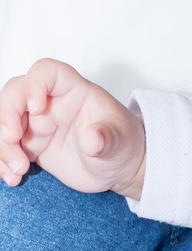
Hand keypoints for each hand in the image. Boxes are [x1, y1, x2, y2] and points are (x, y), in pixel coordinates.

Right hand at [0, 58, 145, 196]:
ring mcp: (36, 124)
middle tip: (12, 141)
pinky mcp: (29, 145)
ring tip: (18, 171)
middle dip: (5, 116)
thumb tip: (93, 141)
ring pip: (4, 123)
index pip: (46, 72)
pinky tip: (13, 178)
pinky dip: (2, 162)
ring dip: (2, 147)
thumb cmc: (122, 143)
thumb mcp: (120, 141)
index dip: (34, 85)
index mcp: (73, 90)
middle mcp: (49, 103)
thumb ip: (107, 139)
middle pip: (14, 95)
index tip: (35, 108)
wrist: (118, 167)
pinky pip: (5, 148)